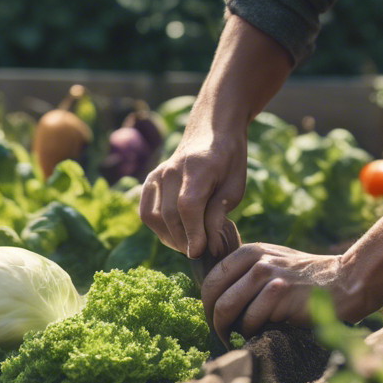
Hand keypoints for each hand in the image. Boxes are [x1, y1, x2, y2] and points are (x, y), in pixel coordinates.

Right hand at [139, 125, 246, 259]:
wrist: (211, 130)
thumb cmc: (229, 160)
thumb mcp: (235, 186)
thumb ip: (219, 215)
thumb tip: (210, 247)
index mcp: (198, 167)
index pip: (187, 206)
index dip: (192, 233)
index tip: (200, 253)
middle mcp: (171, 170)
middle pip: (169, 216)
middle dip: (184, 241)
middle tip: (199, 252)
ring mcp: (157, 174)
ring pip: (154, 218)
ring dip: (170, 238)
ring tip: (187, 244)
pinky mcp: (150, 180)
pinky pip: (146, 212)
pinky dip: (158, 228)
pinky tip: (174, 234)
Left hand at [200, 243, 357, 343]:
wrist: (346, 282)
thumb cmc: (306, 283)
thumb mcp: (272, 266)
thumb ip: (245, 276)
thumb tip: (213, 303)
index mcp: (249, 252)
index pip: (210, 281)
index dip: (207, 306)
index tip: (215, 322)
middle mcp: (255, 261)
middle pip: (213, 296)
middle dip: (213, 321)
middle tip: (222, 336)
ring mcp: (268, 276)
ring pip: (226, 309)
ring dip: (228, 330)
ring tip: (236, 340)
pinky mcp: (280, 295)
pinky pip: (250, 321)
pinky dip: (252, 332)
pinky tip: (262, 334)